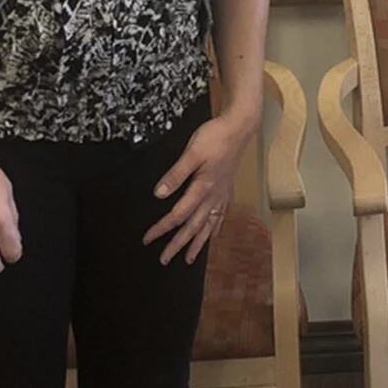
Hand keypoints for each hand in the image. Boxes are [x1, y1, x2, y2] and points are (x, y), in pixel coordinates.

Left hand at [144, 116, 251, 264]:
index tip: (148, 238)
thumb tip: (159, 194)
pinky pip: (220, 216)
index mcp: (203, 188)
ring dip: (198, 243)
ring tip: (189, 258)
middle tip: (165, 259)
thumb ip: (175, 175)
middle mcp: (213, 196)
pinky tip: (212, 235)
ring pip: (208, 225)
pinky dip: (215, 228)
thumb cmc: (216, 137)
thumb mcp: (191, 152)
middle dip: (178, 244)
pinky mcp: (227, 189)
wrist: (239, 127)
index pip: (178, 215)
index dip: (162, 228)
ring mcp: (222, 194)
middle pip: (193, 226)